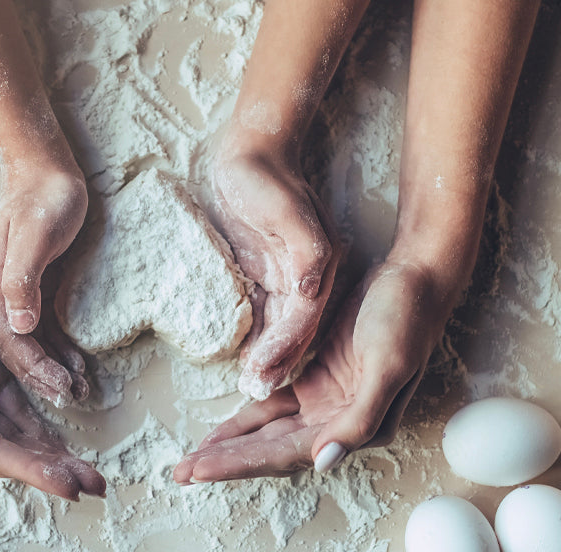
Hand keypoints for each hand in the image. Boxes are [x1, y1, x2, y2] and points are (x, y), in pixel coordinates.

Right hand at [0, 166, 90, 406]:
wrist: (43, 169)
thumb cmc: (41, 197)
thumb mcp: (32, 234)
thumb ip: (21, 279)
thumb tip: (21, 326)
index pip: (8, 341)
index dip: (32, 370)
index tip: (59, 392)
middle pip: (14, 350)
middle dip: (40, 382)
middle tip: (70, 405)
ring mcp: (11, 295)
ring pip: (28, 346)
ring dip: (50, 371)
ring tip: (77, 391)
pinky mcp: (30, 291)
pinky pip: (41, 330)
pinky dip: (57, 352)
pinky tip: (74, 367)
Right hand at [0, 226, 104, 499]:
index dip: (30, 471)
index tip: (68, 486)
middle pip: (11, 448)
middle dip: (50, 467)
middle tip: (94, 483)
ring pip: (21, 427)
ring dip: (51, 448)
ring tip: (89, 467)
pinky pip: (23, 394)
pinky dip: (45, 411)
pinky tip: (70, 423)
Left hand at [173, 260, 451, 482]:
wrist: (417, 277)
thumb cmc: (406, 318)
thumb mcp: (388, 366)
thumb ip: (359, 418)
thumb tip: (323, 461)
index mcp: (358, 428)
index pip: (288, 455)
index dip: (242, 464)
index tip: (200, 470)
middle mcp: (339, 423)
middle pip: (273, 451)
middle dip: (228, 463)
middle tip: (180, 472)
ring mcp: (327, 402)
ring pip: (269, 432)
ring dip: (233, 446)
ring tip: (192, 461)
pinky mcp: (317, 379)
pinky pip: (274, 406)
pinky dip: (246, 418)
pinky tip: (221, 430)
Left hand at [210, 149, 340, 399]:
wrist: (251, 151)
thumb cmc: (266, 179)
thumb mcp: (289, 211)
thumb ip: (306, 251)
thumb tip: (311, 289)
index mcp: (317, 266)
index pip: (304, 318)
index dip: (285, 348)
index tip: (263, 374)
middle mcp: (306, 278)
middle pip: (294, 331)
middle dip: (277, 363)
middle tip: (257, 390)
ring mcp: (286, 277)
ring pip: (279, 328)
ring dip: (266, 357)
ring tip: (250, 386)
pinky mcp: (266, 274)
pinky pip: (264, 314)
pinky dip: (255, 338)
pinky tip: (243, 359)